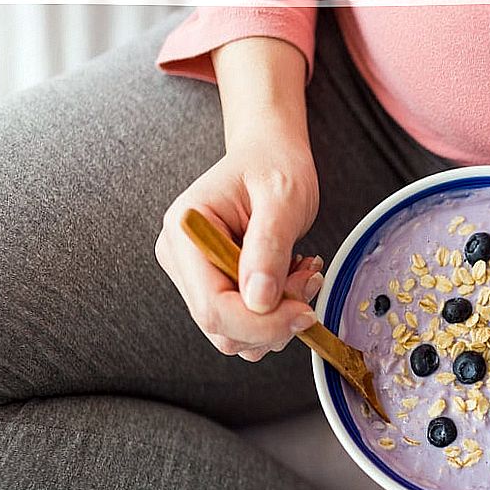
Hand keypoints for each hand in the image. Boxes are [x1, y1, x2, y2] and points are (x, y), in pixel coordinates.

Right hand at [155, 36, 320, 362]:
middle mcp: (181, 260)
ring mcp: (195, 277)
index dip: (262, 324)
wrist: (268, 155)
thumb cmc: (273, 165)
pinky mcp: (214, 287)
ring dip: (279, 319)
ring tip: (301, 273)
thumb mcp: (283, 197)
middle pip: (223, 329)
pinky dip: (276, 315)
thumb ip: (269, 246)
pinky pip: (245, 324)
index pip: (213, 308)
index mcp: (185, 233)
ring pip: (236, 335)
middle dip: (274, 321)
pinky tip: (290, 280)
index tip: (304, 311)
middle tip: (308, 280)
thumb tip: (259, 300)